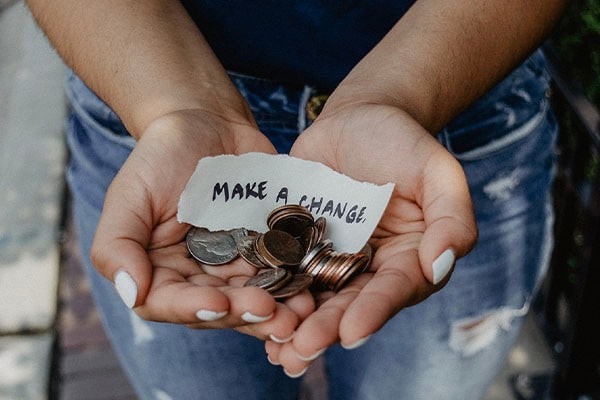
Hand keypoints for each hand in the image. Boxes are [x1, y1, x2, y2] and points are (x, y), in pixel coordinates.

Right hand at [90, 109, 314, 339]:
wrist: (207, 123)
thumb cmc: (161, 156)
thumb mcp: (129, 195)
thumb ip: (117, 245)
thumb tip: (131, 293)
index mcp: (160, 271)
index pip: (170, 303)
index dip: (194, 308)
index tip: (219, 303)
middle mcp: (198, 276)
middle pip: (220, 308)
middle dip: (245, 314)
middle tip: (272, 314)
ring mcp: (236, 265)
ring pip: (255, 298)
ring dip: (278, 310)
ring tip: (301, 312)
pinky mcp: (267, 250)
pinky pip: (282, 272)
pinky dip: (297, 282)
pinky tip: (313, 289)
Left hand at [266, 103, 477, 374]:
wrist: (358, 118)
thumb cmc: (403, 141)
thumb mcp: (437, 171)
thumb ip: (452, 217)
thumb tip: (440, 265)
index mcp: (408, 258)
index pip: (394, 289)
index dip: (374, 311)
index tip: (352, 332)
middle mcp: (370, 267)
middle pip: (350, 303)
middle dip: (327, 328)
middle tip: (302, 348)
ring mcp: (332, 257)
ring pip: (315, 297)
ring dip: (296, 324)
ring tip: (276, 348)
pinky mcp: (299, 244)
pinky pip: (285, 270)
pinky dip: (271, 292)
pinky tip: (251, 312)